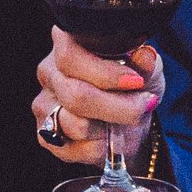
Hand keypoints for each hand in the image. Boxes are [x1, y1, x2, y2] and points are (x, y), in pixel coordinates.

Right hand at [32, 28, 163, 168]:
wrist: (131, 122)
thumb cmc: (134, 86)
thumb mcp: (147, 70)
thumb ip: (145, 63)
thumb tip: (145, 57)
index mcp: (67, 43)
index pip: (70, 56)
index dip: (104, 73)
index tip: (136, 82)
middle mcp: (49, 71)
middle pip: (75, 94)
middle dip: (118, 106)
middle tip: (143, 105)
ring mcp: (43, 104)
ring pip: (76, 124)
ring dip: (110, 127)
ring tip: (124, 120)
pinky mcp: (45, 136)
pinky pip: (73, 148)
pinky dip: (99, 147)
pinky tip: (107, 136)